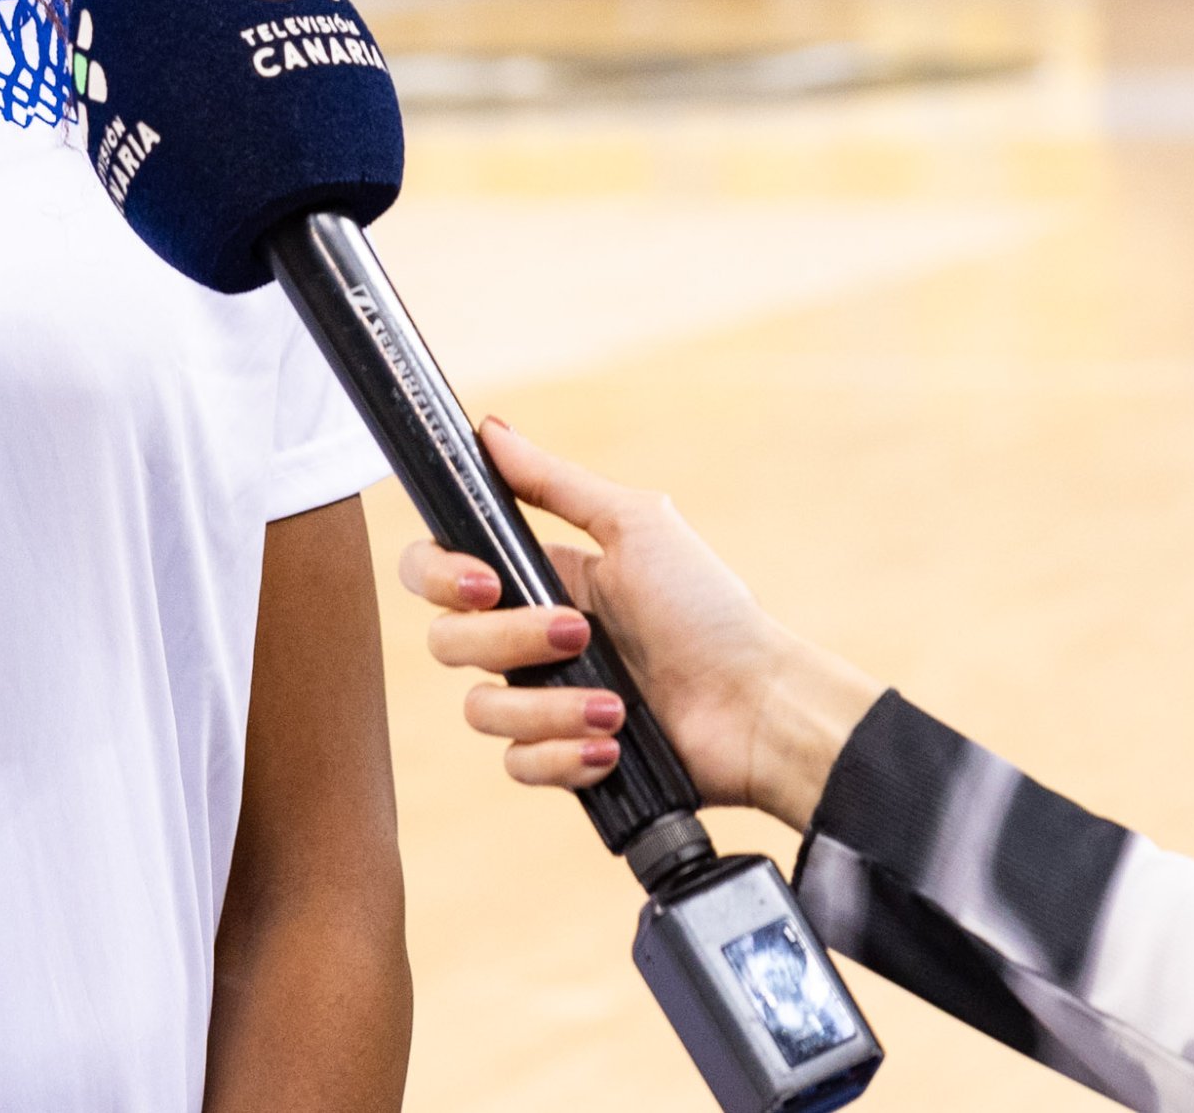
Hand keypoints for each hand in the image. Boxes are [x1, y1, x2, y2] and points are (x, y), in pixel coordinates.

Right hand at [394, 418, 881, 833]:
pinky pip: (517, 764)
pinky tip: (610, 744)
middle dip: (508, 641)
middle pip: (447, 642)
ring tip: (614, 706)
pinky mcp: (562, 756)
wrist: (756, 704)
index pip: (438, 570)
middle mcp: (529, 639)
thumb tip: (490, 428)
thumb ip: (555, 482)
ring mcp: (543, 700)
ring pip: (481, 709)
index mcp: (539, 576)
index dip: (438, 575)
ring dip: (548, 706)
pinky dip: (562, 754)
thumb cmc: (707, 607)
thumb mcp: (636, 526)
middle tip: (575, 634)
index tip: (484, 583)